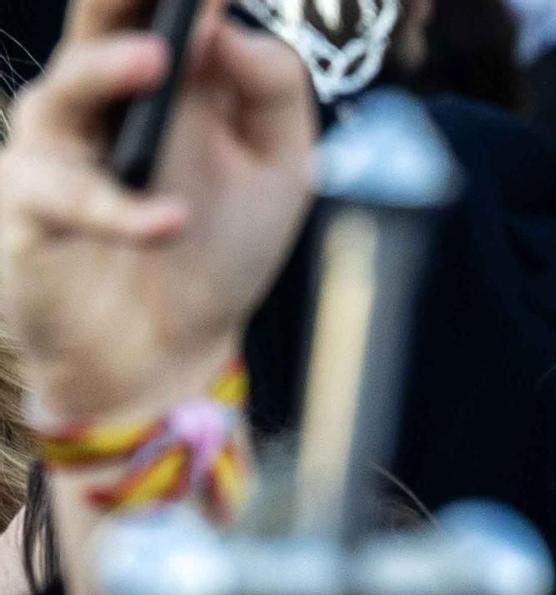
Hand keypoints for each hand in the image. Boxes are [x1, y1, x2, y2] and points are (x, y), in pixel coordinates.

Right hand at [0, 0, 315, 420]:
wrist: (171, 350)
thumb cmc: (218, 247)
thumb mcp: (277, 168)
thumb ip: (268, 92)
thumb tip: (227, 27)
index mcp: (154, 80)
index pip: (153, 8)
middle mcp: (93, 102)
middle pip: (94, 26)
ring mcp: (54, 154)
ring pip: (63, 97)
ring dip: (106, 73)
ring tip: (157, 59)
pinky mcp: (29, 215)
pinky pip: (68, 203)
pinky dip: (122, 213)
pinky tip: (173, 219)